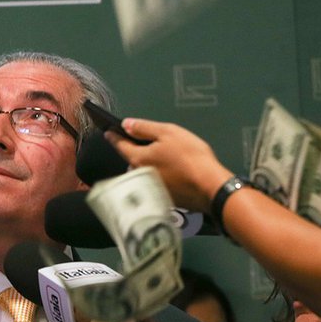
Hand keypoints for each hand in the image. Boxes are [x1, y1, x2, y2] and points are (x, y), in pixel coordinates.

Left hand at [106, 118, 231, 212]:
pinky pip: (155, 182)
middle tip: (150, 144)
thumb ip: (145, 128)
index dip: (114, 136)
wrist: (211, 187)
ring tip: (166, 158)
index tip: (108, 132)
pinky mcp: (162, 197)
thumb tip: (127, 124)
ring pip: (143, 172)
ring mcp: (150, 188)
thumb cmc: (191, 158)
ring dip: (148, 165)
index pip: (119, 145)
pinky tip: (174, 171)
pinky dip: (160, 175)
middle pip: (132, 159)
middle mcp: (139, 175)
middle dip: (136, 151)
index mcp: (138, 158)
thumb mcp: (168, 133)